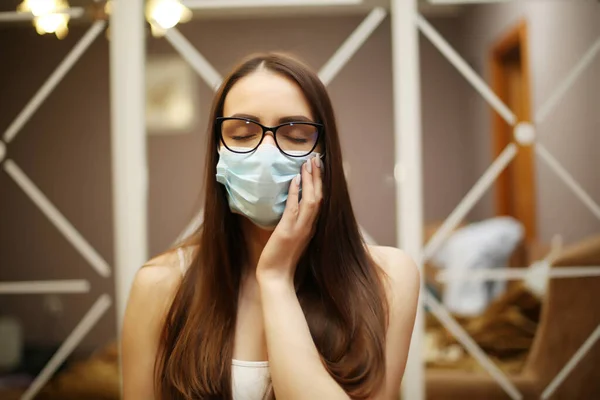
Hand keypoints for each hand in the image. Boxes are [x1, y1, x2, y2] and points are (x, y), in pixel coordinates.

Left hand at [256, 155, 322, 285]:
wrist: (276, 278)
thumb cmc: (281, 260)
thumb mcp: (292, 239)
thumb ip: (295, 224)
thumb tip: (292, 209)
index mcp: (311, 228)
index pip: (320, 202)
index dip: (320, 184)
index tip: (318, 168)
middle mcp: (309, 226)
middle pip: (319, 197)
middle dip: (318, 177)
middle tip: (316, 159)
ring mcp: (300, 228)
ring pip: (311, 200)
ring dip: (310, 180)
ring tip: (308, 163)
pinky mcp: (288, 231)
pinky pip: (294, 208)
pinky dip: (296, 192)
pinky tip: (295, 179)